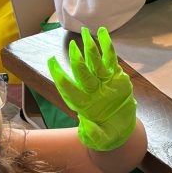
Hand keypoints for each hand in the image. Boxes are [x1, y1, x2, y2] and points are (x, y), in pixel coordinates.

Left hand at [48, 27, 136, 150]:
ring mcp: (104, 82)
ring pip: (95, 63)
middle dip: (77, 60)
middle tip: (73, 46)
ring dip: (91, 49)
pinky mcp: (116, 78)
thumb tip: (85, 127)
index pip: (69, 88)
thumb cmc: (107, 135)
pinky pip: (111, 61)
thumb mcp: (101, 140)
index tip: (51, 62)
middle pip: (83, 73)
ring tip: (87, 32)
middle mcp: (91, 90)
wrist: (120, 127)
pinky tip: (104, 34)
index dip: (60, 76)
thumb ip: (93, 135)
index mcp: (83, 104)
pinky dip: (108, 48)